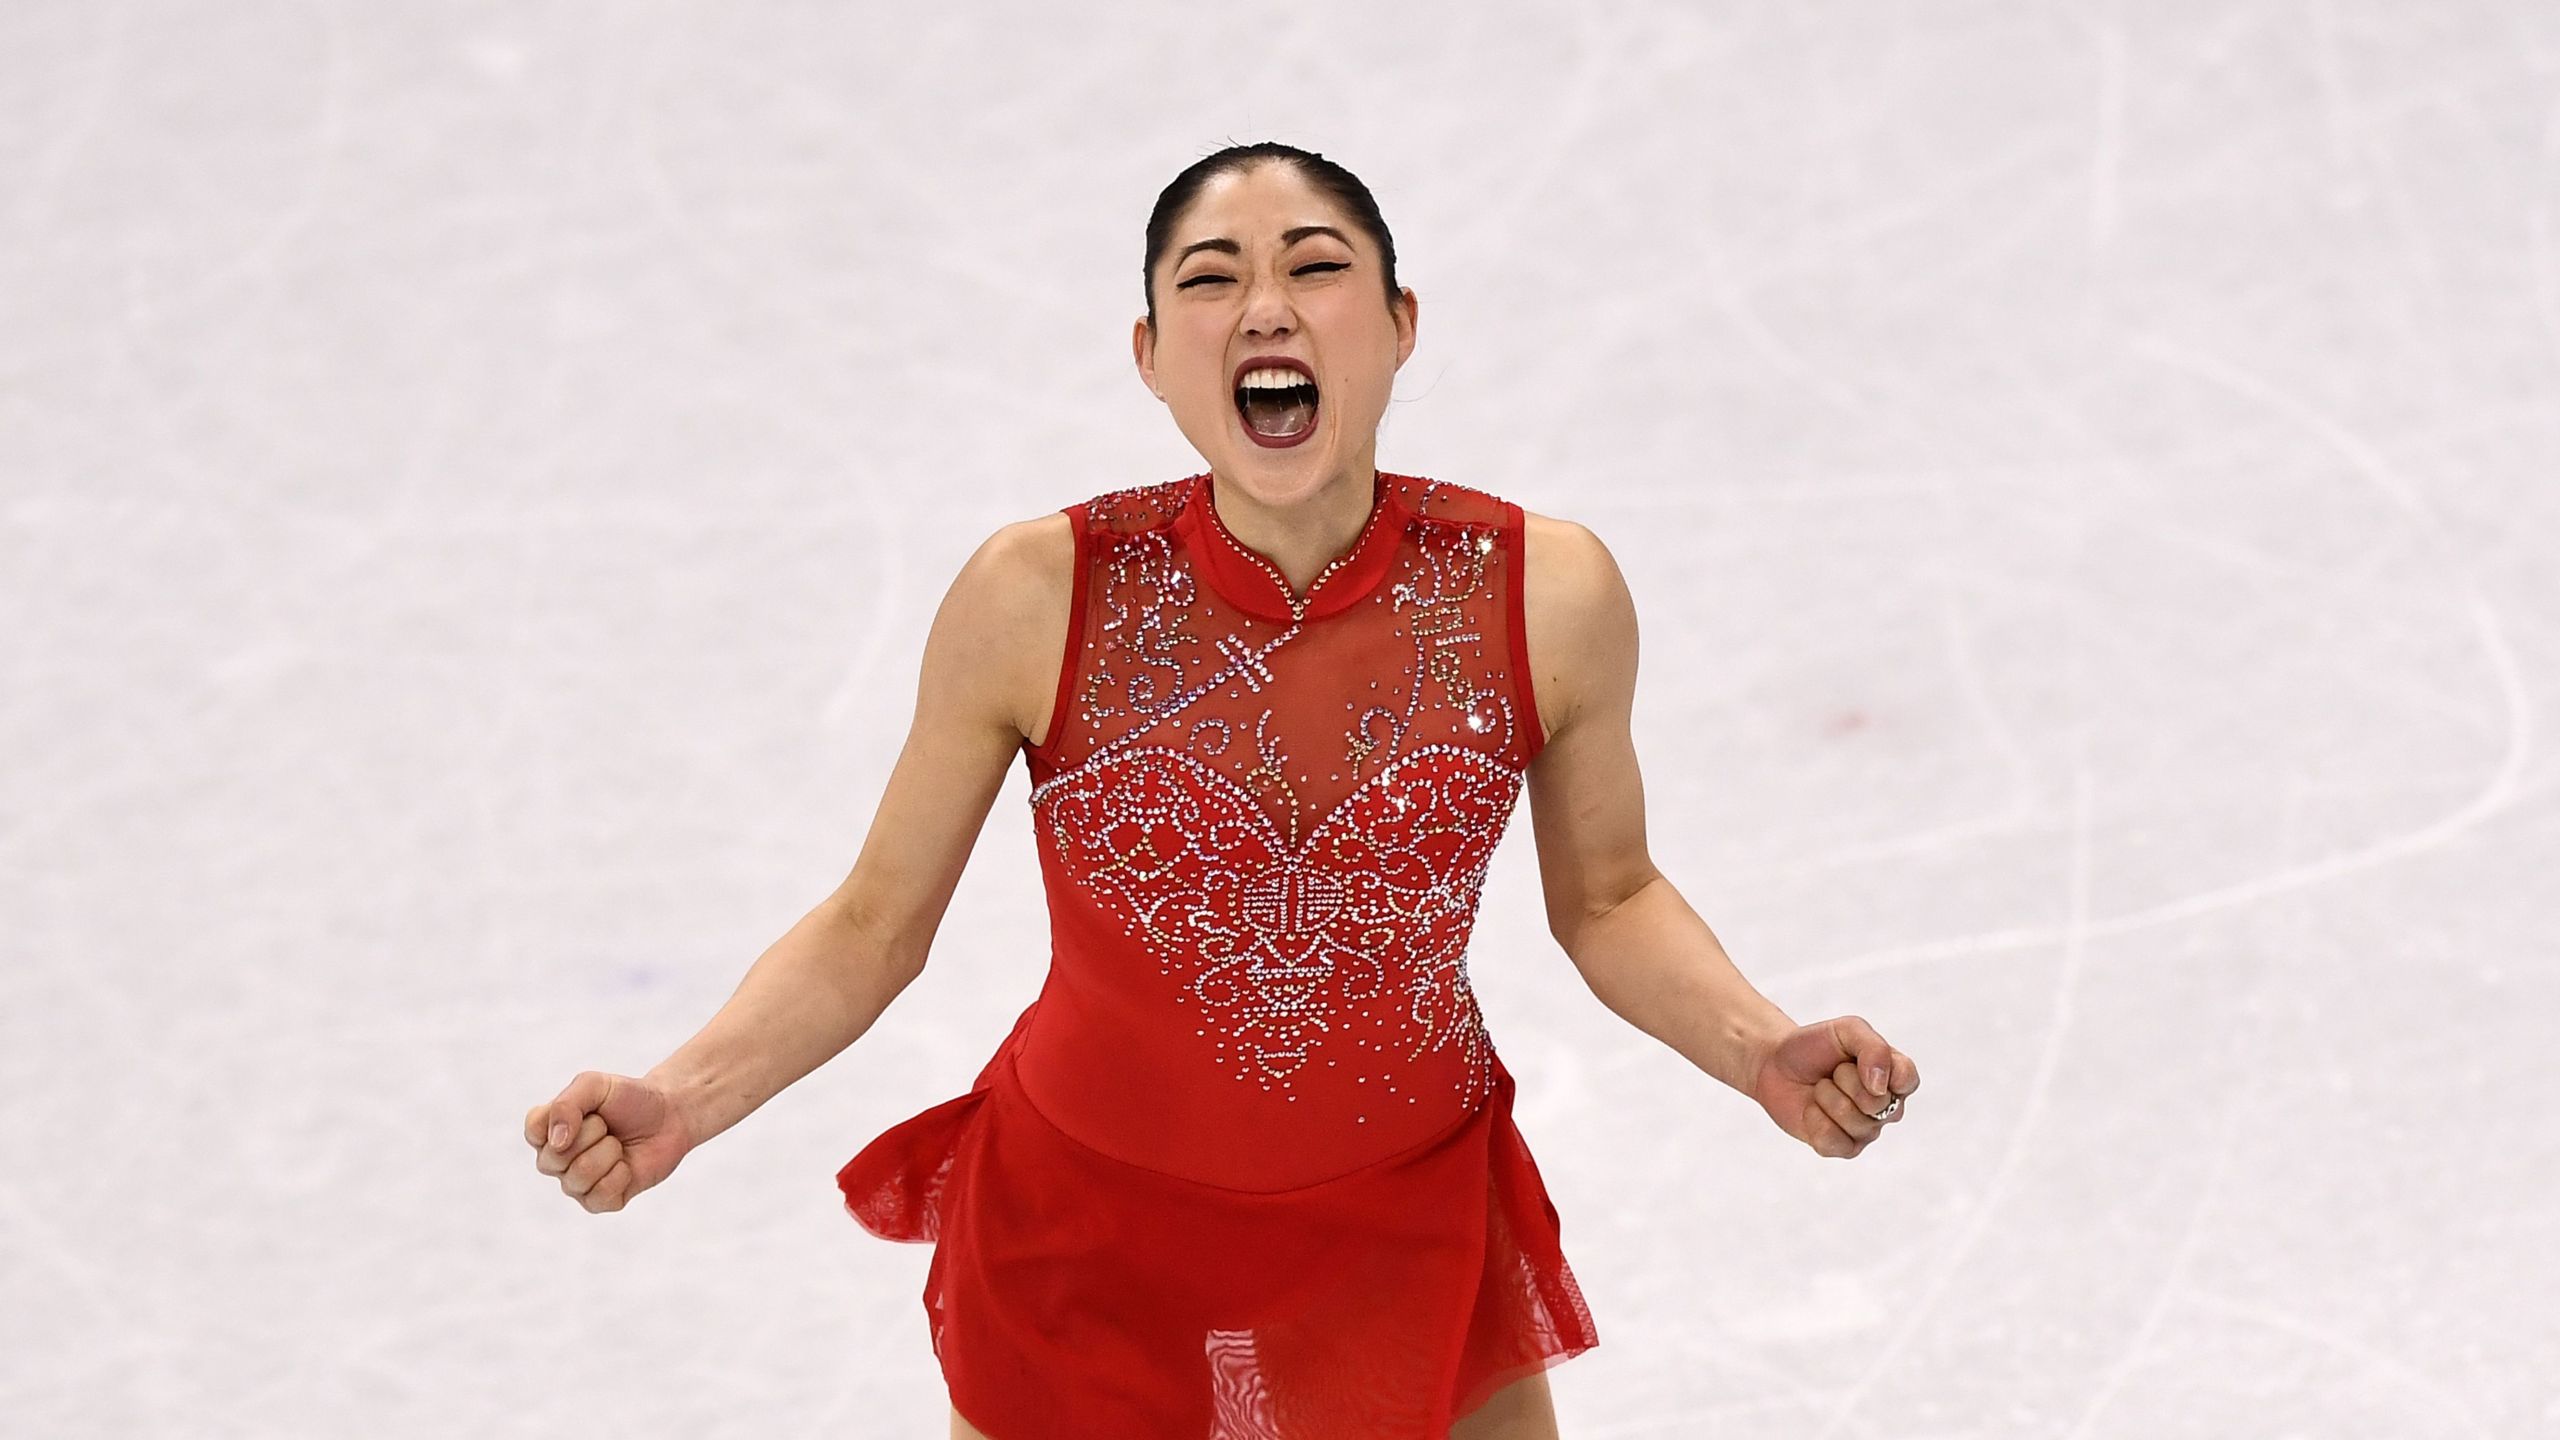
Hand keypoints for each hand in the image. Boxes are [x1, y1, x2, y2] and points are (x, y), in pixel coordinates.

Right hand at [523, 1071, 694, 1212]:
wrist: (669, 1115)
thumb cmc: (628, 1099)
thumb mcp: (595, 1086)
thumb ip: (566, 1104)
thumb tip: (556, 1143)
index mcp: (548, 1130)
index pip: (534, 1131)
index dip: (563, 1118)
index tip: (589, 1110)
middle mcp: (556, 1160)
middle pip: (555, 1158)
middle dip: (592, 1134)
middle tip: (608, 1125)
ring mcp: (576, 1183)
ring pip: (579, 1177)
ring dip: (609, 1153)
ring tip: (618, 1144)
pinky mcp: (600, 1201)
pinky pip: (600, 1196)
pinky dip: (620, 1175)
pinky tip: (626, 1165)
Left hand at [1744, 1015, 1917, 1159]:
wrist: (1775, 1063)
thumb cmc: (1816, 1046)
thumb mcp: (1847, 1030)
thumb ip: (1874, 1048)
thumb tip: (1880, 1086)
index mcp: (1893, 1075)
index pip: (1908, 1080)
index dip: (1883, 1070)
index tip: (1855, 1059)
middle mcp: (1886, 1107)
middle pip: (1877, 1103)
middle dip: (1844, 1080)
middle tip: (1833, 1071)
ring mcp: (1866, 1130)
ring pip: (1855, 1123)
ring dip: (1826, 1098)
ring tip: (1820, 1088)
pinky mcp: (1842, 1147)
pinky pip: (1833, 1141)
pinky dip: (1814, 1120)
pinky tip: (1811, 1109)